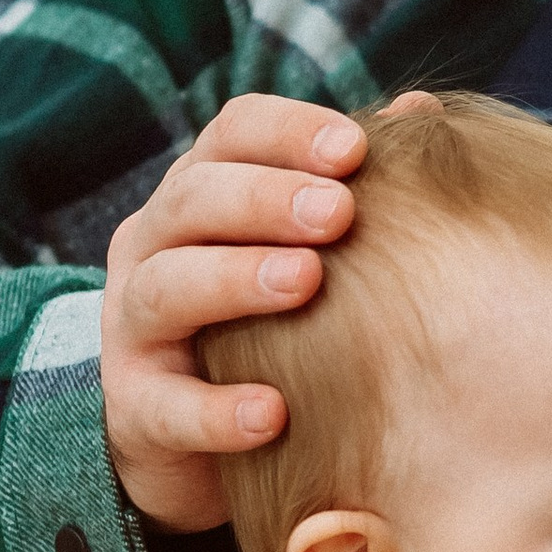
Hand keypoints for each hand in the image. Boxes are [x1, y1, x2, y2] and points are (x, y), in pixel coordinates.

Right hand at [100, 96, 371, 534]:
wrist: (192, 440)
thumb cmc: (266, 320)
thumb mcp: (299, 246)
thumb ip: (348, 182)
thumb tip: (418, 110)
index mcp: (200, 192)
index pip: (232, 133)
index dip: (288, 132)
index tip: (354, 149)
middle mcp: (154, 247)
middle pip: (194, 199)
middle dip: (266, 198)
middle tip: (338, 212)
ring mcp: (133, 327)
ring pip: (165, 287)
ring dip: (235, 278)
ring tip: (306, 283)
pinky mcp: (133, 410)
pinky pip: (163, 406)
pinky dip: (215, 410)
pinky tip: (273, 413)